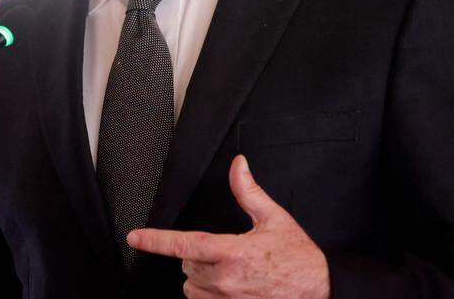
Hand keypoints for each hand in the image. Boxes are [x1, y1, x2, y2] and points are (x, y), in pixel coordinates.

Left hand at [128, 155, 330, 298]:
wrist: (318, 289)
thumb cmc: (297, 257)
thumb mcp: (274, 218)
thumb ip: (249, 192)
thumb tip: (238, 166)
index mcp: (233, 252)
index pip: (184, 244)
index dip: (156, 240)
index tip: (136, 237)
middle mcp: (226, 280)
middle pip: (187, 265)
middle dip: (196, 255)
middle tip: (223, 251)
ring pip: (191, 287)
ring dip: (200, 277)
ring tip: (227, 271)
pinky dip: (208, 294)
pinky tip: (228, 287)